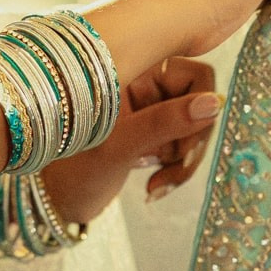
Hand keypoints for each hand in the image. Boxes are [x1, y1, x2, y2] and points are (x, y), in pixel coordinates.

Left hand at [41, 56, 221, 223]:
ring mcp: (144, 106)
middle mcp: (138, 80)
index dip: (199, 108)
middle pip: (197, 101)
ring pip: (192, 125)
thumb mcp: (120, 145)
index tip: (187, 143)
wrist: (55, 203)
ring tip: (157, 183)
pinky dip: (174, 166)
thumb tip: (215, 103)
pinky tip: (154, 185)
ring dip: (182, 159)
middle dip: (190, 141)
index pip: (192, 73)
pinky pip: (181, 142)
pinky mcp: (147, 130)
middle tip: (171, 169)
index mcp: (127, 68)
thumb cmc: (73, 170)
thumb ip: (166, 121)